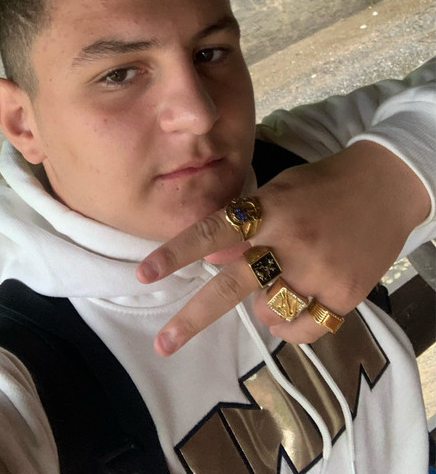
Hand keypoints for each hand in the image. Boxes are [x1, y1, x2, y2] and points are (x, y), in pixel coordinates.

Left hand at [136, 141, 429, 355]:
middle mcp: (292, 242)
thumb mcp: (278, 190)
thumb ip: (245, 222)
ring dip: (259, 308)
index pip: (214, 231)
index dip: (176, 253)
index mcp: (271, 209)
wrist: (384, 187)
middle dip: (195, 317)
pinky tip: (290, 308)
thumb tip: (211, 257)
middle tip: (164, 343)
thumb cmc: (321, 186)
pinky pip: (302, 329)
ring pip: (268, 313)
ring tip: (275, 284)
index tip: (144, 274)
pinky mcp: (345, 296)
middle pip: (234, 286)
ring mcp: (320, 272)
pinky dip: (288, 325)